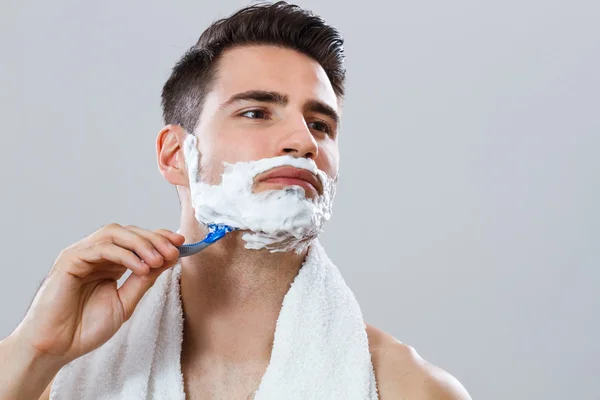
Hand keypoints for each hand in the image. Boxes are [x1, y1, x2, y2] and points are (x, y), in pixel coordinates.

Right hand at [12, 223, 184, 364]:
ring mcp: (81, 254)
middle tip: (173, 251)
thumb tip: (169, 259)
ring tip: (159, 260)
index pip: (136, 240)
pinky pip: (101, 248)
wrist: (56, 348)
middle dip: (154, 239)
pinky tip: (141, 267)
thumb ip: (144, 279)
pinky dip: (125, 255)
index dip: (159, 238)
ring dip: (141, 243)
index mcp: (109, 263)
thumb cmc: (85, 328)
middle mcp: (95, 254)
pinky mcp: (69, 260)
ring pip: (115, 234)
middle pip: (128, 232)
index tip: (181, 243)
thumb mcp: (125, 301)